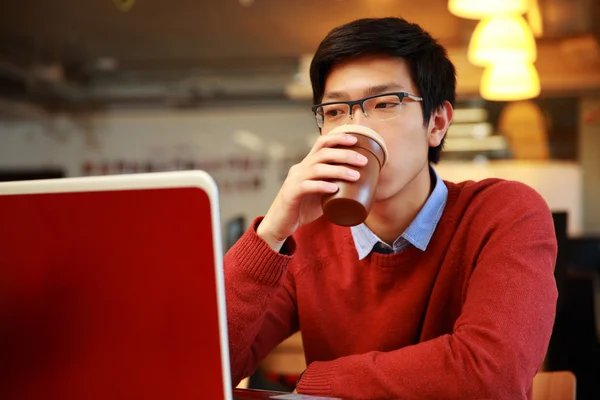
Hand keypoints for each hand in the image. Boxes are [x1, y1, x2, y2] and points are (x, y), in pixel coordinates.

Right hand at [257, 133, 367, 250]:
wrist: (280, 223)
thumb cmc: (303, 207)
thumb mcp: (320, 193)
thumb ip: (334, 185)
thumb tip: (361, 185)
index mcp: (307, 164)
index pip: (321, 143)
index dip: (338, 138)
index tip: (356, 140)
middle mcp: (300, 168)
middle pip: (323, 153)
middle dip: (345, 155)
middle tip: (363, 161)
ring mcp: (294, 180)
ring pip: (317, 168)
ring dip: (338, 171)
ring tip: (356, 176)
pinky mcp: (291, 194)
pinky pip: (307, 186)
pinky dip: (322, 186)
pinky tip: (334, 190)